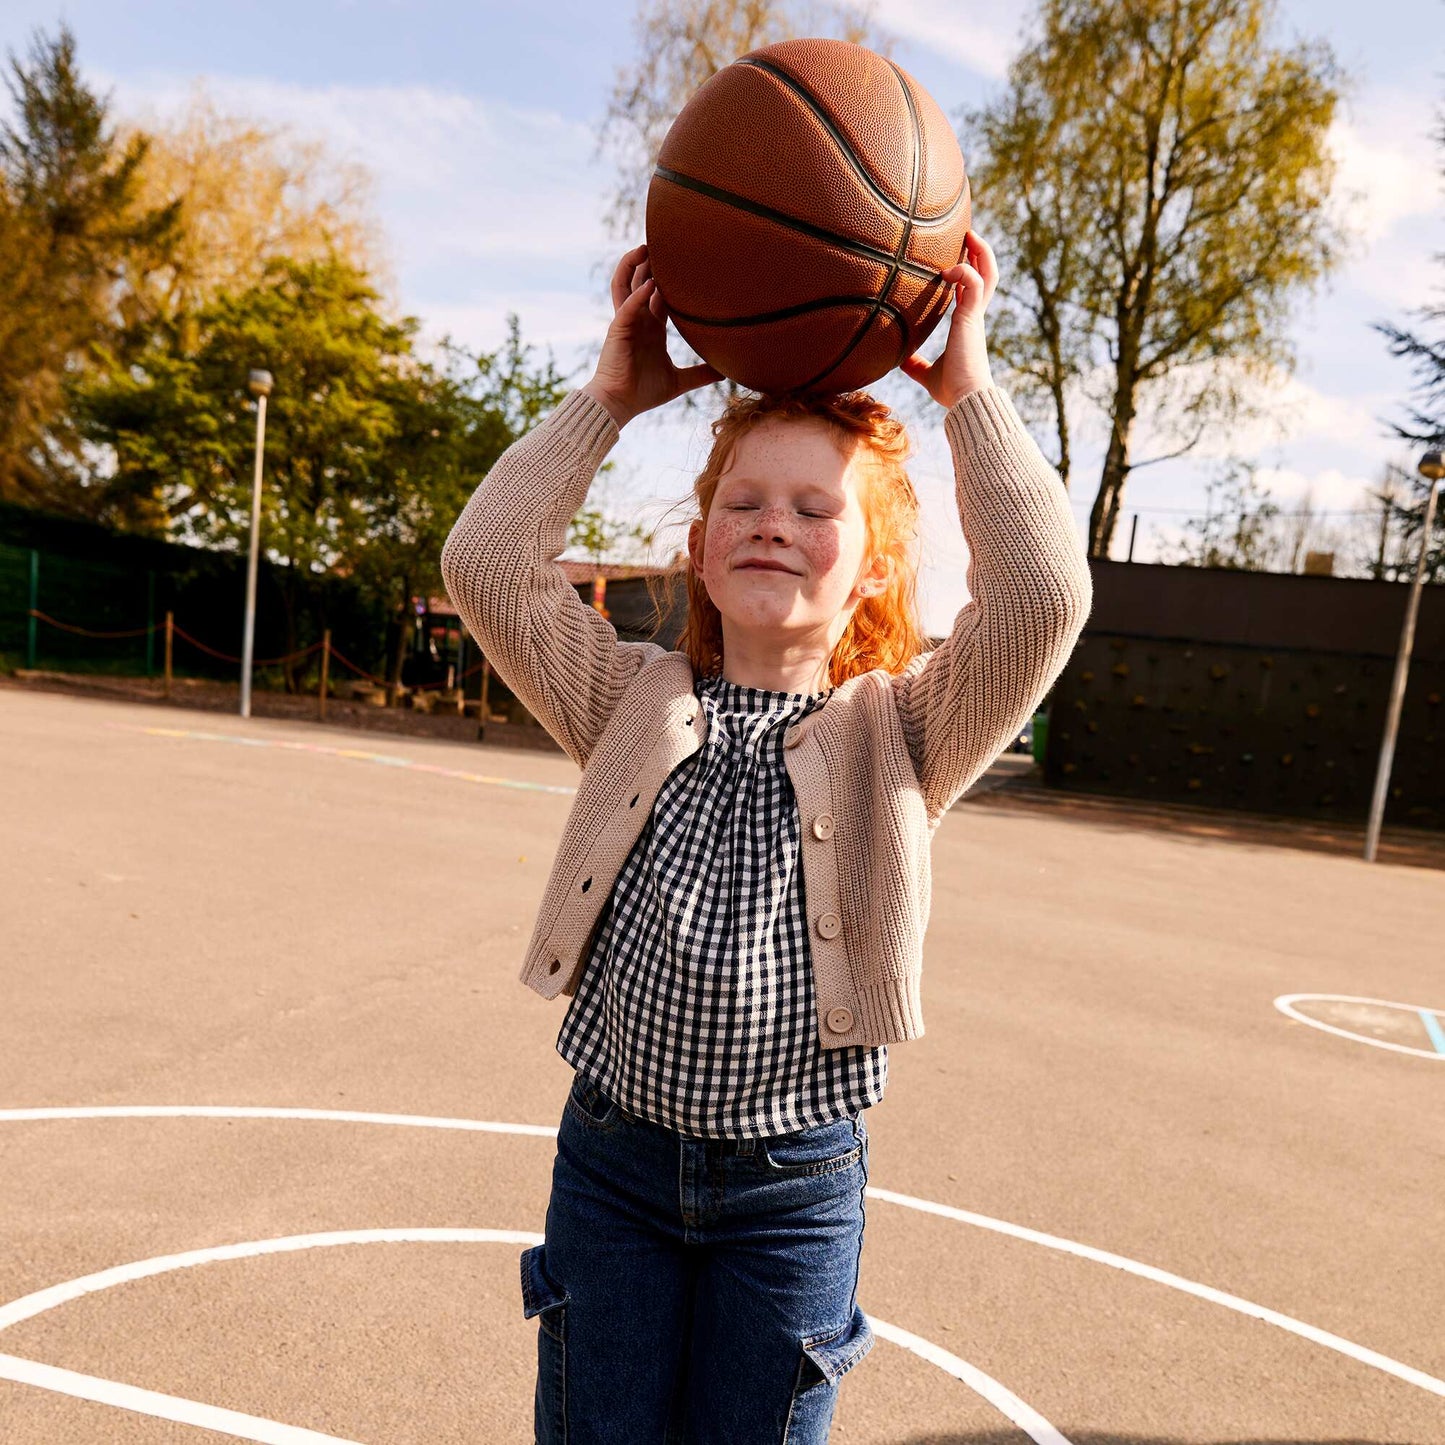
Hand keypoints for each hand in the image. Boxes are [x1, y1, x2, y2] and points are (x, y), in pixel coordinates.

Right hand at [581, 245, 721, 426]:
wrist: (620, 404)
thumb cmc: (644, 393)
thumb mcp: (680, 381)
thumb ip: (701, 374)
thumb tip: (726, 373)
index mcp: (651, 329)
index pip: (658, 295)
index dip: (667, 278)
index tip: (683, 261)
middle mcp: (638, 320)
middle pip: (640, 282)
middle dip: (649, 263)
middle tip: (663, 242)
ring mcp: (626, 323)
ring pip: (626, 285)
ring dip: (633, 267)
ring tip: (645, 248)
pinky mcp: (618, 331)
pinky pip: (627, 307)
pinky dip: (638, 295)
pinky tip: (650, 285)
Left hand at [900, 230, 996, 408]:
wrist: (965, 399)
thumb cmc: (951, 390)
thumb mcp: (926, 373)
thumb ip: (915, 364)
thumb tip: (897, 360)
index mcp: (967, 325)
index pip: (973, 290)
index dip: (969, 271)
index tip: (956, 257)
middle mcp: (974, 317)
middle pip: (987, 275)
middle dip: (980, 252)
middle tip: (968, 234)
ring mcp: (975, 316)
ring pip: (988, 273)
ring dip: (980, 251)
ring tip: (969, 234)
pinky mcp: (971, 319)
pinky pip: (974, 282)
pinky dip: (964, 270)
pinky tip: (947, 271)